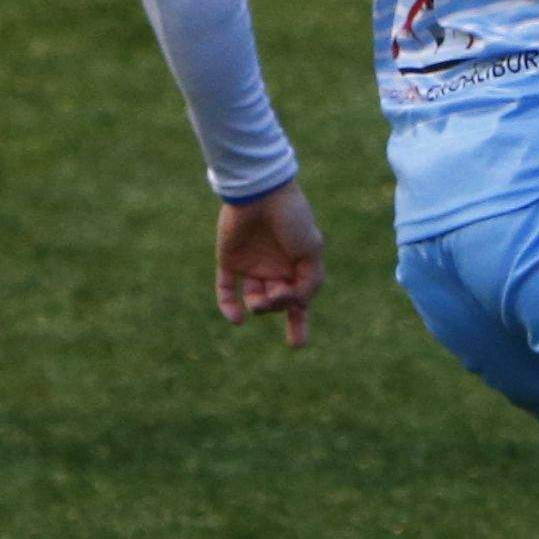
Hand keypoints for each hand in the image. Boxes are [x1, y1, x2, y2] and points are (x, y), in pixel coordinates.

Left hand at [214, 183, 323, 343]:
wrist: (262, 193)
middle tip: (279, 295)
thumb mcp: (312, 251)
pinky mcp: (230, 261)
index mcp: (298, 266)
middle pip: (277, 303)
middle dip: (279, 305)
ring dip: (260, 306)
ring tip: (262, 299)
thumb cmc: (292, 219)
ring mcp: (252, 265)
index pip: (299, 301)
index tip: (296, 345)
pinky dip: (229, 306)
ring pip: (255, 299)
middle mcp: (276, 268)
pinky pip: (226, 290)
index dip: (299, 324)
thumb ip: (309, 282)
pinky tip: (236, 319)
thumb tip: (296, 306)